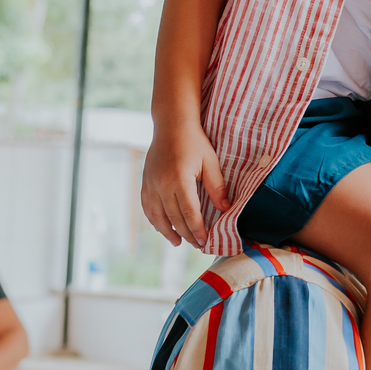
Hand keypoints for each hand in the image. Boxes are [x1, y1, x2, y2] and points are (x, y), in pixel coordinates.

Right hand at [141, 120, 228, 247]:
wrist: (171, 124)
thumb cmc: (194, 141)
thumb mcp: (210, 162)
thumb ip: (217, 187)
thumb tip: (225, 209)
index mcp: (180, 180)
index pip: (189, 213)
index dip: (197, 230)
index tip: (205, 241)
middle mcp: (162, 184)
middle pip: (174, 218)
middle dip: (186, 234)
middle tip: (196, 245)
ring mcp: (150, 183)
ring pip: (157, 216)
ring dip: (167, 231)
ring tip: (178, 242)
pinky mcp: (145, 181)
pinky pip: (146, 206)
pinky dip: (154, 219)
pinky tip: (161, 227)